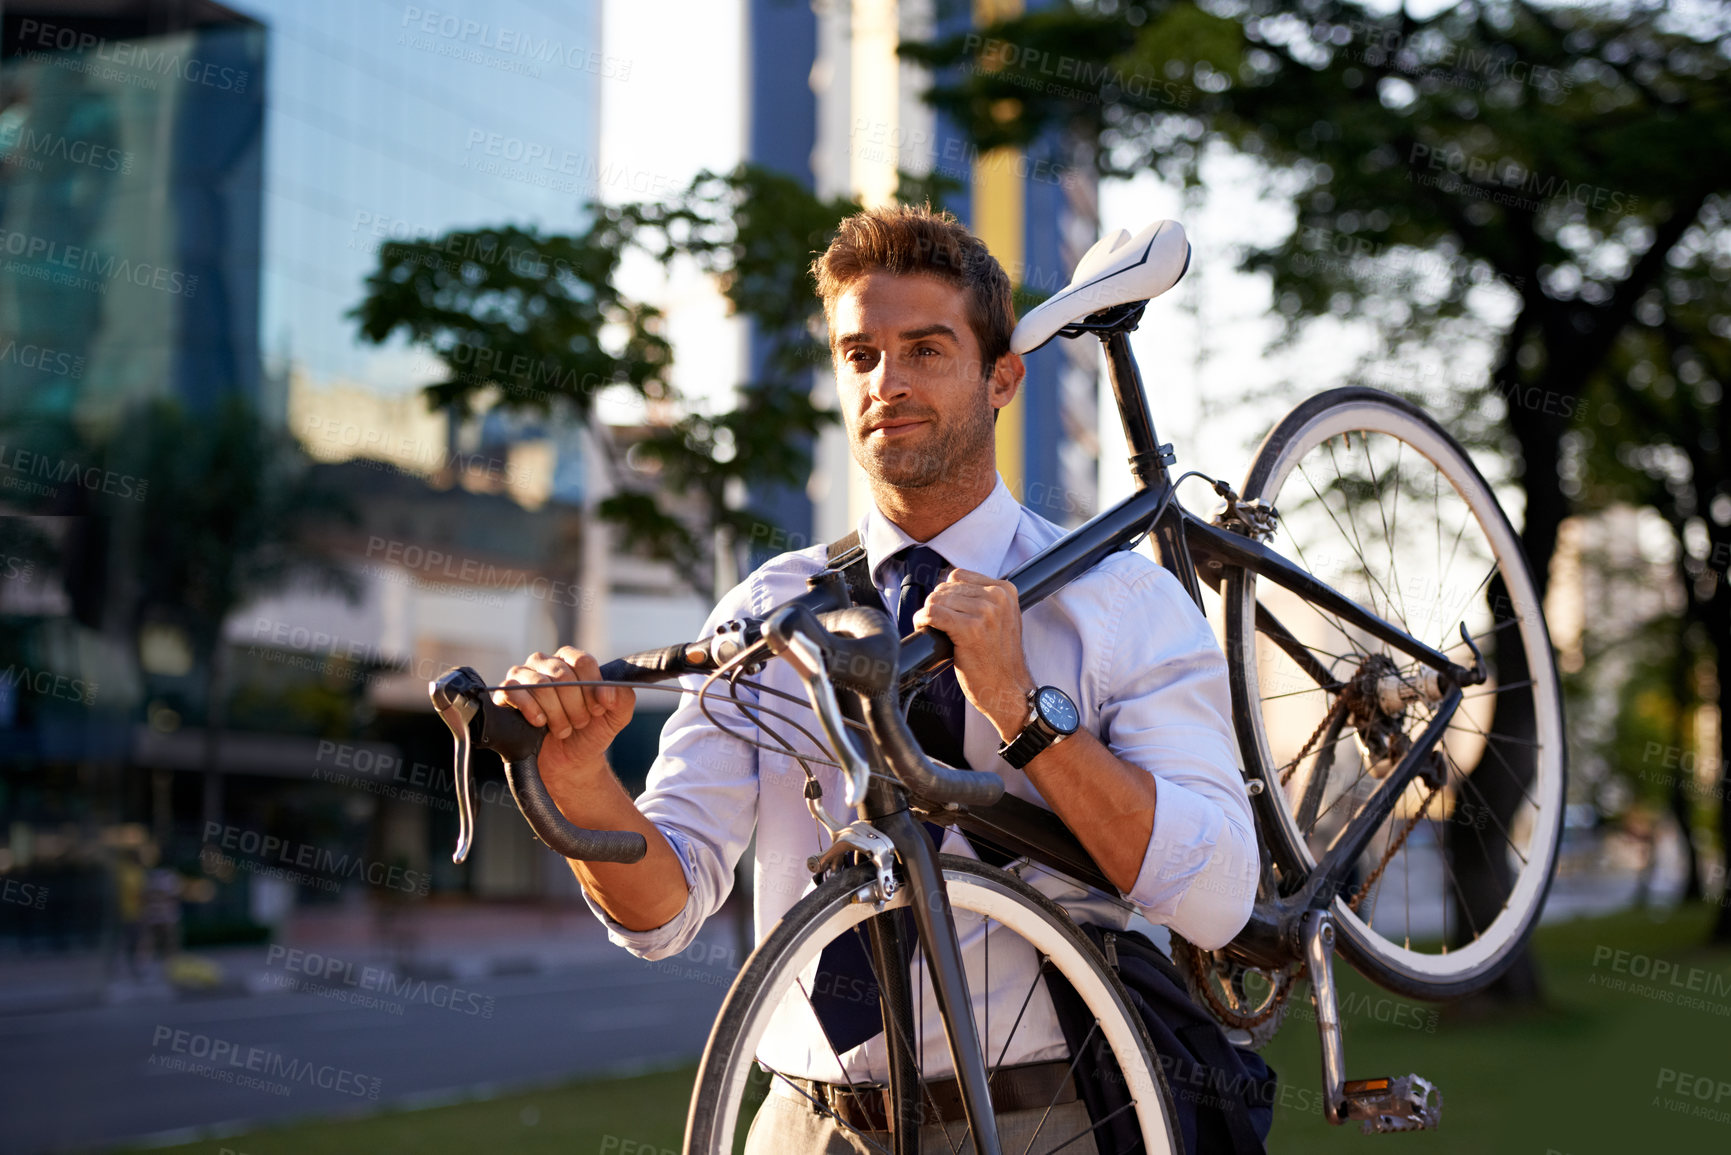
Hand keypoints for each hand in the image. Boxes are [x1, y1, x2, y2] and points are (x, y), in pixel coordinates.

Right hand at [491, 647, 634, 791]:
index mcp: (571, 660)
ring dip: (556, 713)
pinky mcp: (506, 694)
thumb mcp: (617, 715)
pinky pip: (513, 690)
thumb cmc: (591, 732)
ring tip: (562, 728)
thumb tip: (606, 693)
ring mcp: (523, 677)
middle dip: (575, 706)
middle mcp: (545, 663)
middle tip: (579, 723)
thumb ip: (622, 698)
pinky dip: (531, 709)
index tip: (598, 710)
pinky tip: (540, 723)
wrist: (570, 761)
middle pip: (562, 674)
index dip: (592, 689)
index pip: (582, 661)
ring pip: (540, 685)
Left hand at [913, 568, 1035, 741]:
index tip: (947, 612)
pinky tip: (926, 629)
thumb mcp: (1001, 619)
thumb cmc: (999, 660)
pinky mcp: (970, 629)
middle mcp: (997, 597)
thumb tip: (946, 586)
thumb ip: (982, 600)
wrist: (1010, 690)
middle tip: (938, 626)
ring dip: (928, 615)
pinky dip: (923, 621)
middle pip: (945, 588)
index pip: (959, 576)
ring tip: (935, 630)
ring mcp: (985, 612)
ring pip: (936, 599)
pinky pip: (932, 613)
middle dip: (936, 606)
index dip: (946, 594)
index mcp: (1006, 590)